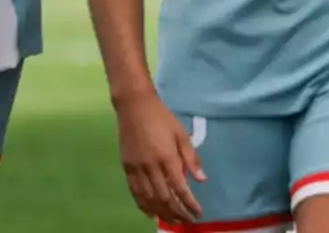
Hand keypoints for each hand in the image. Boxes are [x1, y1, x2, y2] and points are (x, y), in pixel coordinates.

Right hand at [115, 93, 205, 224]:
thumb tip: (202, 179)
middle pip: (164, 197)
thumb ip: (191, 158)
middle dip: (177, 212)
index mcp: (167, 157)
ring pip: (149, 198)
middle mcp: (151, 166)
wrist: (135, 106)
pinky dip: (143, 205)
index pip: (180, 187)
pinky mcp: (126, 168)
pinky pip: (135, 192)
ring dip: (161, 212)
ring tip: (172, 221)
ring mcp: (137, 168)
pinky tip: (150, 213)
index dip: (189, 203)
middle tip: (187, 221)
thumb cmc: (162, 118)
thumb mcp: (181, 134)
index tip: (198, 213)